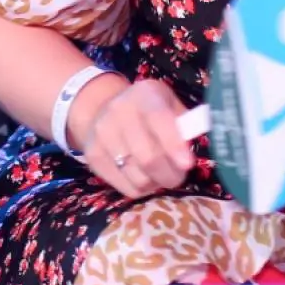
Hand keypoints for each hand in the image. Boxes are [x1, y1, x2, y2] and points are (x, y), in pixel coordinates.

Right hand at [77, 78, 194, 198]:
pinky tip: (144, 176)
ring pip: (138, 178)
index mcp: (144, 95)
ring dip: (156, 183)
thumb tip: (191, 151)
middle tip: (178, 176)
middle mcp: (118, 112)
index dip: (174, 145)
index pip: (159, 120)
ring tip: (160, 174)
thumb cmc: (148, 110)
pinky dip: (142, 189)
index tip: (187, 164)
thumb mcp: (169, 105)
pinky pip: (126, 188)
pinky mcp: (93, 156)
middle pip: (148, 157)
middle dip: (171, 174)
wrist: (102, 108)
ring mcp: (102, 134)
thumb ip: (185, 124)